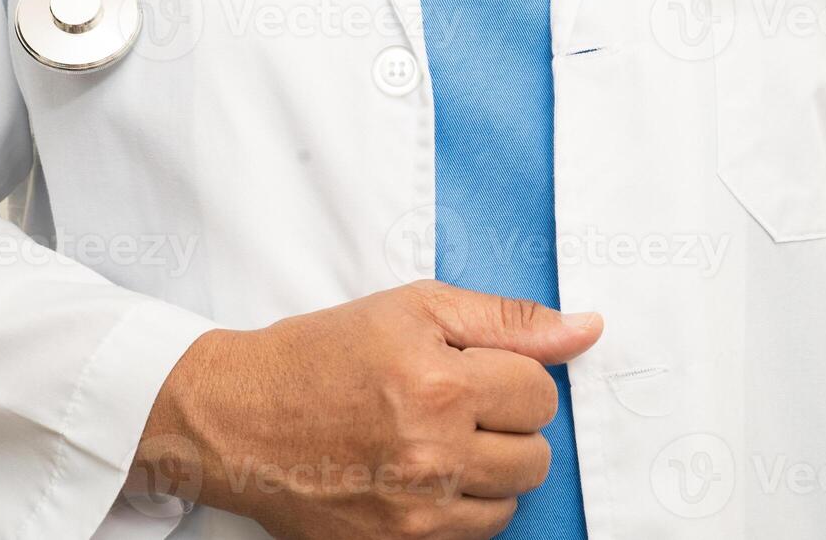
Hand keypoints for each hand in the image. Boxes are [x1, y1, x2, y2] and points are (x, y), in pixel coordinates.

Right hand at [131, 281, 603, 539]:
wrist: (238, 419)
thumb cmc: (323, 354)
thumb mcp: (413, 308)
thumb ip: (508, 319)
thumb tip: (587, 329)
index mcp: (440, 387)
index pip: (540, 394)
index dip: (511, 375)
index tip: (473, 371)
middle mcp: (432, 456)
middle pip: (535, 453)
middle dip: (506, 424)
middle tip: (456, 404)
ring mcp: (415, 513)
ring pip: (511, 500)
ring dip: (488, 470)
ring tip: (438, 440)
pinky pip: (474, 535)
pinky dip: (461, 506)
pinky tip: (423, 474)